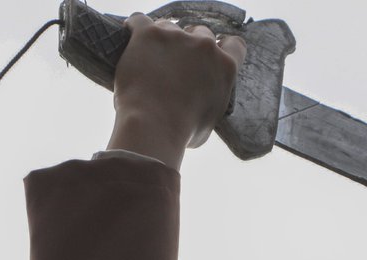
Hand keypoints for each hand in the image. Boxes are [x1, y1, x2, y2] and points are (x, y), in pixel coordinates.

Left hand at [109, 13, 246, 159]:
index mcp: (225, 67)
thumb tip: (201, 101)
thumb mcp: (209, 120)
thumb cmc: (181, 133)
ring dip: (162, 41)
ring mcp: (175, 36)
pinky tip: (132, 41)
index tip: (210, 58)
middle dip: (189, 46)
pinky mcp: (147, 33)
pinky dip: (135, 29)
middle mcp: (204, 46)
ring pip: (169, 27)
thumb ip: (209, 99)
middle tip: (174, 66)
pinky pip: (139, 20)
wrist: (152, 128)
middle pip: (200, 33)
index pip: (234, 45)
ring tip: (149, 64)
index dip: (222, 49)